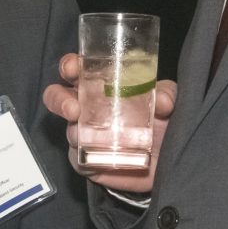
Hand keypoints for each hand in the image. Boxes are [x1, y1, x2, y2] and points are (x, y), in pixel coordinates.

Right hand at [41, 54, 176, 194]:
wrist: (167, 162)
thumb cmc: (162, 123)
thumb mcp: (169, 101)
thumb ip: (167, 95)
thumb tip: (162, 101)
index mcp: (100, 86)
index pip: (77, 71)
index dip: (70, 66)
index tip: (73, 68)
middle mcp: (87, 108)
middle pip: (58, 97)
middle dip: (59, 99)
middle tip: (73, 107)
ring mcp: (85, 135)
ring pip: (69, 130)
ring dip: (75, 131)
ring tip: (88, 135)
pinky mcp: (87, 161)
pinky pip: (79, 160)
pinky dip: (86, 158)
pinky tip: (99, 158)